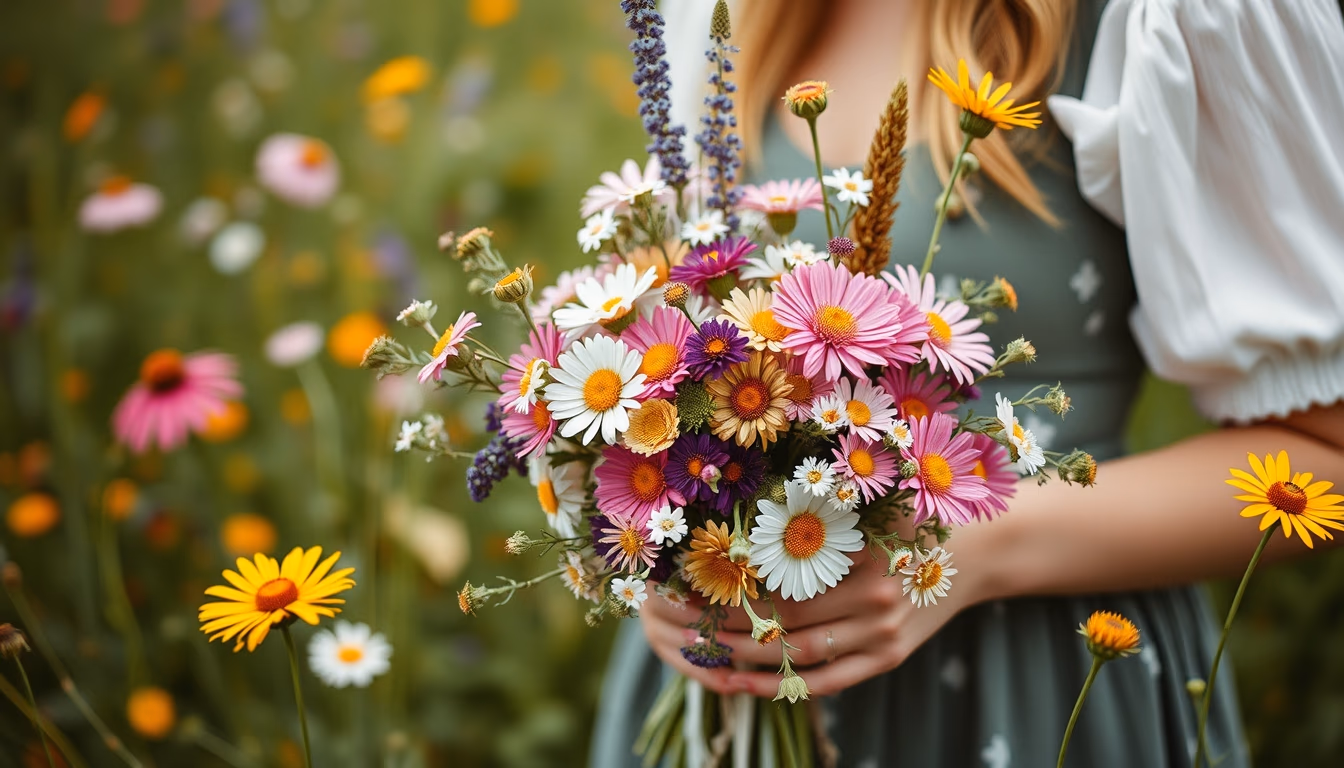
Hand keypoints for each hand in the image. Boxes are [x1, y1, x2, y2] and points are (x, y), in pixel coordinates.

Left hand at [638, 531, 990, 697]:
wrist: (977, 548)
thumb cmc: (910, 514)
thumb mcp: (871, 499)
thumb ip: (820, 502)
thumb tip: (751, 496)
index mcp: (861, 550)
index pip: (780, 574)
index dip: (733, 582)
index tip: (691, 581)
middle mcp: (874, 594)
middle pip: (786, 617)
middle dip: (729, 622)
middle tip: (682, 621)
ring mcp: (884, 631)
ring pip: (800, 655)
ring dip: (746, 659)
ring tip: (701, 656)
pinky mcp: (889, 657)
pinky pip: (830, 681)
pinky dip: (784, 685)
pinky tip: (744, 683)